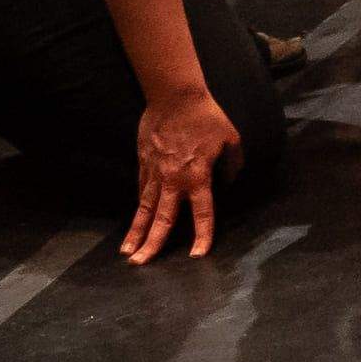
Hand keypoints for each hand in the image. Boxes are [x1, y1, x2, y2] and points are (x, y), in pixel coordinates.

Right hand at [123, 86, 239, 263]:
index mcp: (198, 177)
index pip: (202, 213)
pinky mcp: (143, 164)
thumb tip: (230, 180)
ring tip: (127, 253)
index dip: (202, 235)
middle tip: (141, 264)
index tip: (197, 255)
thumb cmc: (207, 117)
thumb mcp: (231, 139)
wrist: (175, 97)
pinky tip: (134, 222)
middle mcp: (173, 180)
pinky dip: (138, 207)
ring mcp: (154, 173)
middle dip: (152, 244)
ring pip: (144, 209)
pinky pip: (141, 191)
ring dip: (136, 232)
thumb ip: (233, 163)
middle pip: (163, 219)